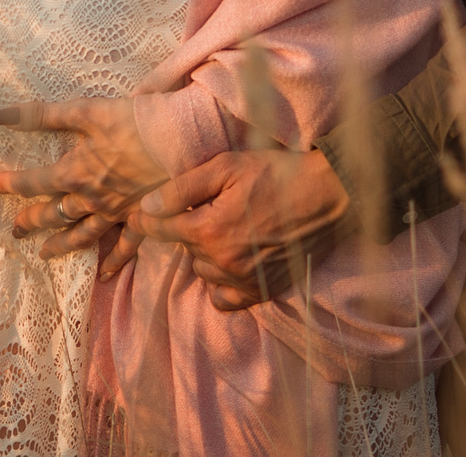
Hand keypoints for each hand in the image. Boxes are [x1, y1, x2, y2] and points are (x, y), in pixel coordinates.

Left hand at [0, 98, 166, 277]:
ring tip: (44, 255)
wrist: (181, 139)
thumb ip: (42, 115)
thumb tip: (1, 116)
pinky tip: (106, 277)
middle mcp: (90, 199)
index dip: (8, 184)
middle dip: (31, 221)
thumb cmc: (134, 121)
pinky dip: (114, 262)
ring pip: (81, 234)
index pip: (31, 183)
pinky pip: (125, 247)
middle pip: (52, 214)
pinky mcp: (140, 218)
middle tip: (15, 230)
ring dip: (61, 245)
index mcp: (74, 172)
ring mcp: (115, 213)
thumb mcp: (85, 112)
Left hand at [129, 149, 349, 310]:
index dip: (145, 219)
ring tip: (226, 228)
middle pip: (183, 247)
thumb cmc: (276, 173)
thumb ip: (182, 189)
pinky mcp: (262, 290)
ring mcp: (243, 280)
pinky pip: (224, 299)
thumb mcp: (226, 167)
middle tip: (207, 206)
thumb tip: (147, 207)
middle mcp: (222, 262)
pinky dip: (220, 283)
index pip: (159, 229)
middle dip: (187, 227)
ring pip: (202, 270)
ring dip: (205, 252)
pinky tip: (229, 261)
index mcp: (208, 230)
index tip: (137, 216)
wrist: (328, 194)